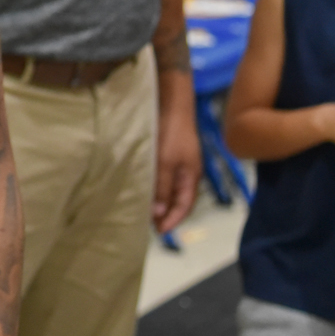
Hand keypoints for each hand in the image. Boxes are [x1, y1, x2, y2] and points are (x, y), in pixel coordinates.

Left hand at [154, 96, 200, 232]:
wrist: (172, 103)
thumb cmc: (171, 133)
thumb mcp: (166, 162)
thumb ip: (162, 187)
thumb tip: (159, 214)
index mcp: (190, 177)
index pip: (184, 206)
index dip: (173, 220)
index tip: (159, 232)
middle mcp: (186, 172)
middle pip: (178, 199)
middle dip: (166, 214)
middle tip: (149, 225)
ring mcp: (179, 162)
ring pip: (170, 188)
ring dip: (159, 200)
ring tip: (144, 209)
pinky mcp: (169, 152)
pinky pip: (163, 176)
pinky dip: (155, 186)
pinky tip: (144, 186)